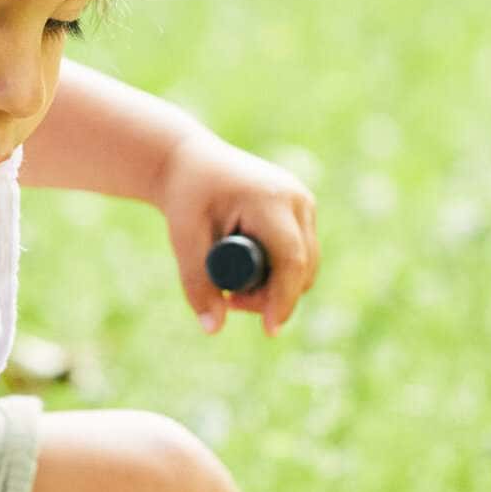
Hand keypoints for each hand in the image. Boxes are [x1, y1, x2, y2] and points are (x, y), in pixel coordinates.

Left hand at [158, 132, 318, 337]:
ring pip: (306, 264)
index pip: (290, 260)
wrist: (191, 162)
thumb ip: (196, 282)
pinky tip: (250, 274)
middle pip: (302, 267)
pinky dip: (282, 272)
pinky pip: (302, 254)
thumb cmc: (186, 197)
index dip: (283, 298)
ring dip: (277, 286)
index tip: (270, 330)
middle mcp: (296, 199)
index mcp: (270, 200)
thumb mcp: (184, 239)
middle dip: (272, 296)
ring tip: (231, 288)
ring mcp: (304, 203)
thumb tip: (213, 329)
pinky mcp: (303, 210)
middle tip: (228, 301)